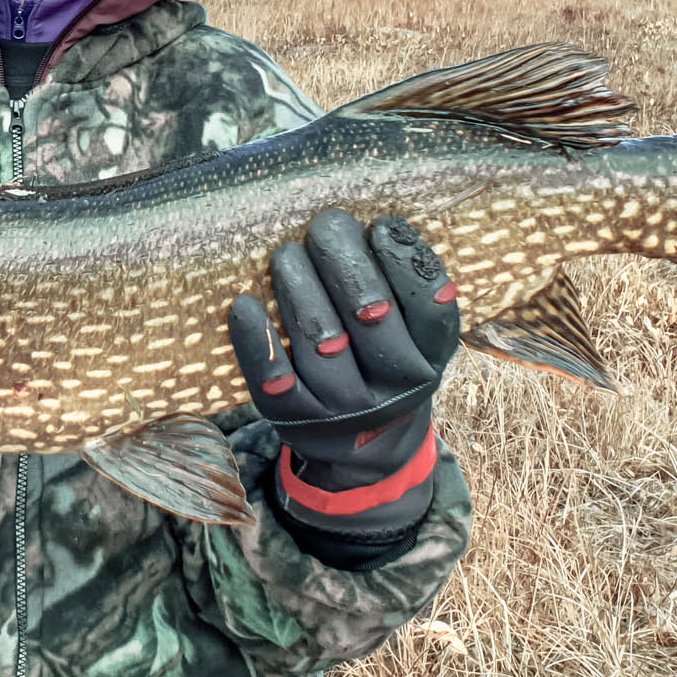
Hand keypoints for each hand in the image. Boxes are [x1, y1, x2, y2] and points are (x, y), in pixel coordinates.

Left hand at [229, 211, 459, 536]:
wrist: (369, 450)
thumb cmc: (386, 366)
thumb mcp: (414, 337)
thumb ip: (403, 289)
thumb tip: (374, 226)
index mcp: (431, 357)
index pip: (430, 306)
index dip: (405, 261)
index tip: (381, 226)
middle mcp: (395, 387)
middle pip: (372, 313)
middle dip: (344, 261)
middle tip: (325, 227)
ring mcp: (345, 409)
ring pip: (321, 341)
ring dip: (299, 288)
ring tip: (286, 256)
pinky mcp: (298, 421)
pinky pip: (274, 379)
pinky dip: (257, 338)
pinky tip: (245, 304)